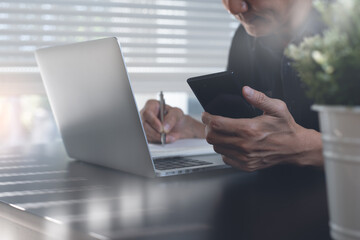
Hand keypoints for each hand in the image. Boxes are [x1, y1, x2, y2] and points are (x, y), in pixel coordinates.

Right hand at [140, 100, 204, 142]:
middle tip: (165, 136)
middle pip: (144, 125)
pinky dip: (157, 141)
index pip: (147, 113)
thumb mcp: (177, 113)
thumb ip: (172, 118)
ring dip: (158, 138)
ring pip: (146, 134)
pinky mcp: (147, 133)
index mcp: (152, 105)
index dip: (153, 121)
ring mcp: (145, 125)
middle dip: (155, 133)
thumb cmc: (176, 116)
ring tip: (169, 138)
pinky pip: (149, 139)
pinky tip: (165, 139)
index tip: (161, 128)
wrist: (178, 126)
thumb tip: (164, 127)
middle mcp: (146, 115)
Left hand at [202, 86, 322, 171]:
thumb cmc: (286, 128)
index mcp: (249, 129)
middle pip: (212, 137)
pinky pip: (225, 158)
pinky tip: (231, 143)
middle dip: (208, 128)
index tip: (206, 114)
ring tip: (221, 132)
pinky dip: (224, 150)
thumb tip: (245, 90)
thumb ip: (259, 98)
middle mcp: (245, 145)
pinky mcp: (246, 165)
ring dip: (216, 139)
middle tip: (211, 122)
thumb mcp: (276, 108)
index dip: (207, 118)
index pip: (217, 124)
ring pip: (217, 148)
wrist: (295, 148)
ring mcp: (245, 157)